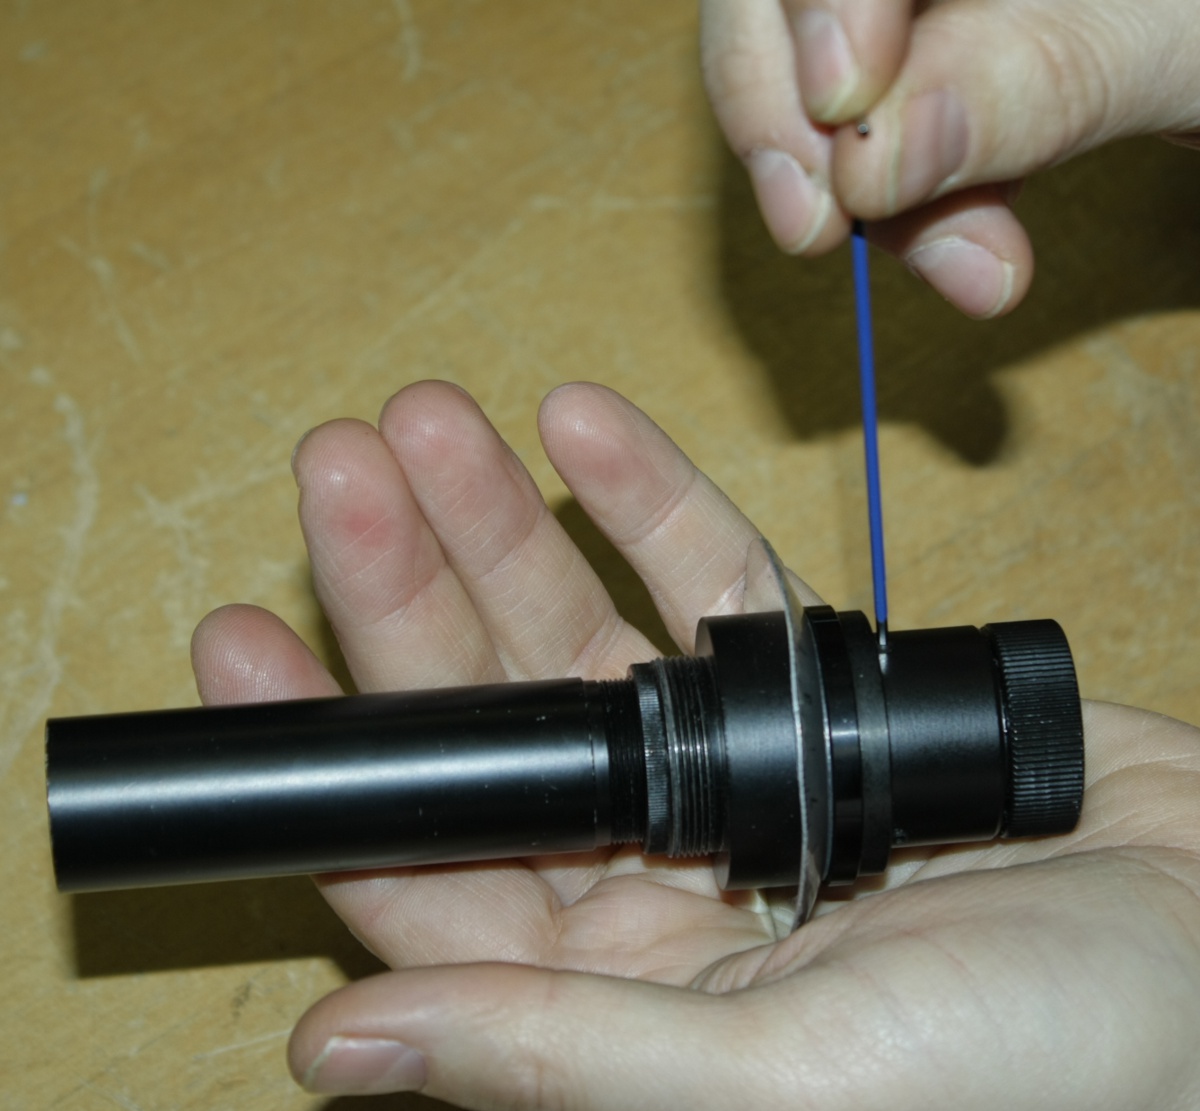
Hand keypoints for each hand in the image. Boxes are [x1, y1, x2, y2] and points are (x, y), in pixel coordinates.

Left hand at [192, 381, 1199, 1108]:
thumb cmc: (1045, 1074)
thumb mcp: (778, 1080)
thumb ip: (558, 1055)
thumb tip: (339, 1055)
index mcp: (618, 997)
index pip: (427, 868)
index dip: (329, 755)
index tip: (243, 644)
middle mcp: (653, 885)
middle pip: (495, 724)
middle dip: (410, 594)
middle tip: (337, 472)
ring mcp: (732, 777)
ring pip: (588, 634)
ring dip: (508, 524)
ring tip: (426, 426)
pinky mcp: (817, 691)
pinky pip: (713, 582)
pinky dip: (647, 501)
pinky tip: (578, 427)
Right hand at [702, 0, 1199, 317]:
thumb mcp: (1182, 34)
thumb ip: (1033, 80)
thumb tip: (868, 159)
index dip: (809, 6)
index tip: (834, 113)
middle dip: (787, 115)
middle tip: (819, 227)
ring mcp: (933, 5)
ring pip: (814, 82)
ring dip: (862, 195)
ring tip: (969, 269)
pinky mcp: (942, 63)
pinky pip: (878, 139)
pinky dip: (913, 212)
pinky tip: (975, 256)